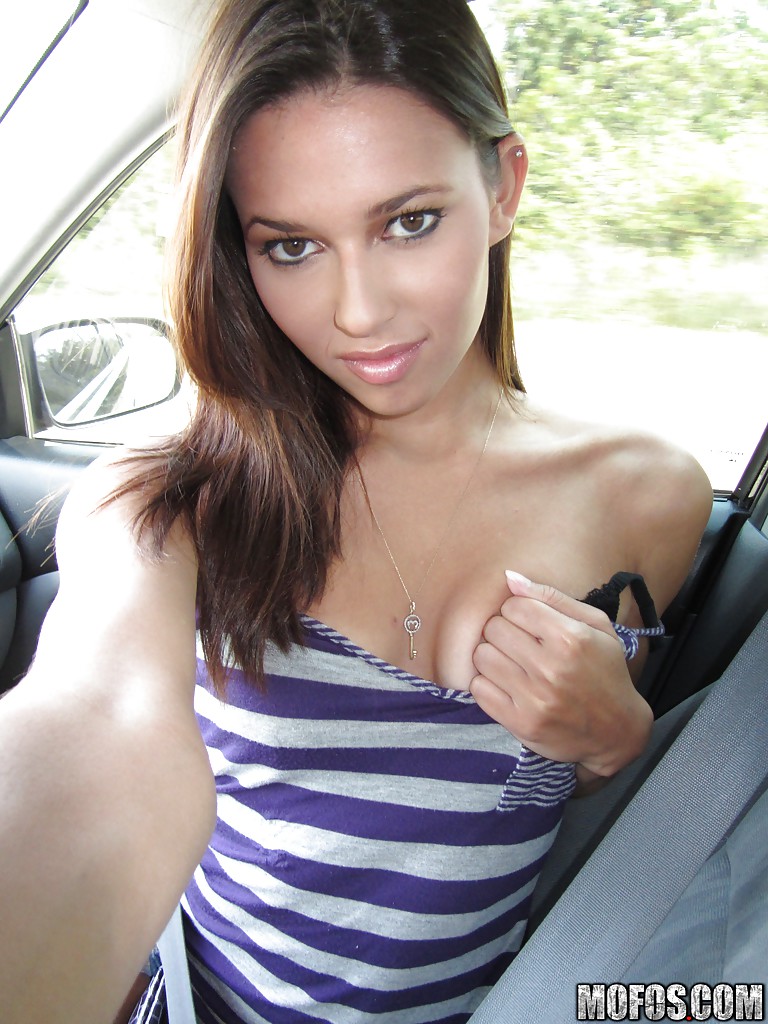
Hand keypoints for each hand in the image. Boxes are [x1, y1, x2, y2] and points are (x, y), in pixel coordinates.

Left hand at [470, 571, 652, 777]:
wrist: (616, 731)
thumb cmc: (606, 671)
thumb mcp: (596, 626)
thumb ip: (552, 597)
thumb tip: (509, 578)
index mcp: (571, 638)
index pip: (513, 606)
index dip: (518, 611)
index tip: (529, 624)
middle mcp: (551, 668)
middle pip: (494, 628)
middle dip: (504, 632)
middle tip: (520, 645)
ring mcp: (535, 699)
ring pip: (482, 656)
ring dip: (493, 657)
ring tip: (513, 664)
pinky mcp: (521, 723)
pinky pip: (478, 689)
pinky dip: (487, 684)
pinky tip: (507, 685)